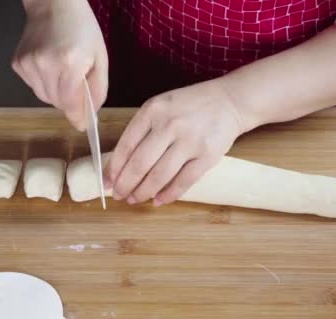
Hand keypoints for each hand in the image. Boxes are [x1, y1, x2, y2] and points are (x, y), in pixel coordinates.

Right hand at [12, 0, 107, 130]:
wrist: (54, 5)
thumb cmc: (82, 29)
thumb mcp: (100, 58)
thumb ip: (97, 89)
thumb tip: (89, 115)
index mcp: (70, 62)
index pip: (71, 103)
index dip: (78, 116)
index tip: (82, 124)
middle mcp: (46, 65)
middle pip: (57, 103)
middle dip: (69, 101)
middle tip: (75, 84)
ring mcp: (29, 64)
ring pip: (44, 97)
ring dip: (55, 92)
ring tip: (62, 71)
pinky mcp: (18, 63)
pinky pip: (33, 86)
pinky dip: (43, 82)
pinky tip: (49, 65)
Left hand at [104, 79, 244, 205]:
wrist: (229, 101)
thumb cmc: (188, 107)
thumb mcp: (160, 107)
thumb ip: (141, 131)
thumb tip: (119, 165)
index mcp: (153, 110)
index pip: (126, 145)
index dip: (114, 168)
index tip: (106, 182)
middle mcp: (170, 125)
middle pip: (140, 163)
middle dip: (125, 184)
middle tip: (118, 195)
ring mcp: (190, 141)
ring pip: (160, 176)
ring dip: (143, 192)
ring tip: (135, 199)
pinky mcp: (207, 156)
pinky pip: (183, 181)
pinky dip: (168, 195)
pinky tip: (158, 200)